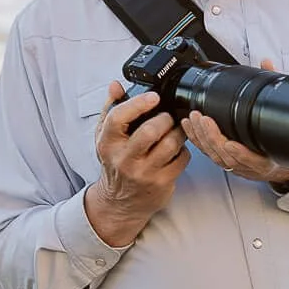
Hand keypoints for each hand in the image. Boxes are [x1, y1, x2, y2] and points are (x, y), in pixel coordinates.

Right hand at [85, 82, 188, 247]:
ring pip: (170, 144)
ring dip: (178, 133)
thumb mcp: (105, 137)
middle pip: (150, 131)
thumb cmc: (115, 164)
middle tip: (167, 117)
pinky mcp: (162, 183)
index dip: (138, 103)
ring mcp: (144, 173)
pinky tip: (176, 148)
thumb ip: (110, 109)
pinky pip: (181, 159)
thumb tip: (116, 85)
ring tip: (175, 130)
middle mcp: (124, 159)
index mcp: (108, 144)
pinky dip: (183, 150)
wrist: (119, 202)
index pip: (118, 118)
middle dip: (164, 118)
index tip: (153, 96)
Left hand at [183, 62, 288, 188]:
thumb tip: (267, 64)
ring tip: (194, 120)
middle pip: (227, 157)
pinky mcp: (224, 161)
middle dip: (212, 138)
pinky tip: (189, 128)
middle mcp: (249, 166)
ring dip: (202, 138)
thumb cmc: (278, 141)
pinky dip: (197, 141)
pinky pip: (207, 153)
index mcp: (267, 160)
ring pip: (215, 155)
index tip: (231, 143)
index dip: (242, 154)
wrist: (278, 162)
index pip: (253, 160)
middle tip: (203, 120)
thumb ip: (275, 88)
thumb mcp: (281, 116)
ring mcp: (235, 166)